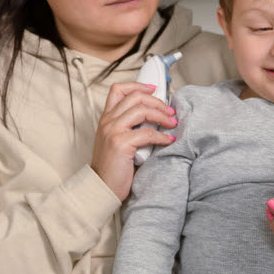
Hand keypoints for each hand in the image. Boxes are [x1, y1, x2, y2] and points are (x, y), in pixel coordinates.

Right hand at [91, 82, 176, 200]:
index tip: (154, 89)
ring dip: (162, 115)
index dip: (138, 86)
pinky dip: (162, 136)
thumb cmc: (113, 167)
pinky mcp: (120, 143)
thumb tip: (155, 116)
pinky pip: (147, 133)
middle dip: (157, 101)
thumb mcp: (117, 141)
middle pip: (135, 97)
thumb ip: (130, 127)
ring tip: (172, 123)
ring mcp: (113, 131)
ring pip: (142, 110)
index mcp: (106, 118)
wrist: (102, 188)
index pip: (118, 89)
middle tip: (170, 111)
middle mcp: (107, 121)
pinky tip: (169, 141)